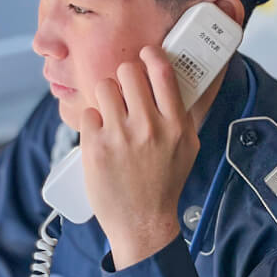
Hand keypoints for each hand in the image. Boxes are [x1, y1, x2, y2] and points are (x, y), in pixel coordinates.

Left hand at [80, 45, 199, 269]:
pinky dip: (93, 121)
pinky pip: (88, 112)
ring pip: (104, 87)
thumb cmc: (165, 184)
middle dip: (125, 78)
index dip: (151, 55)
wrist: (142, 223)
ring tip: (111, 114)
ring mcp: (119, 136)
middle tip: (125, 91)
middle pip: (128, 71)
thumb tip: (171, 80)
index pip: (162, 71)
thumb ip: (181, 114)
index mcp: (175, 125)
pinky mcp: (94, 147)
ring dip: (107, 97)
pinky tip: (101, 136)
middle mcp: (148, 127)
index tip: (145, 53)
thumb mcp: (187, 147)